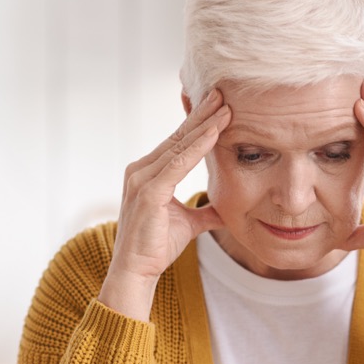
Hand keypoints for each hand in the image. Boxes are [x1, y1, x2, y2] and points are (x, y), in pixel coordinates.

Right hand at [98, 90, 230, 319]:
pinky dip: (198, 146)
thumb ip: (205, 213)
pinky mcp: (149, 191)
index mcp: (148, 173)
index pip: (178, 143)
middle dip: (202, 114)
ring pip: (179, 145)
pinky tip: (215, 131)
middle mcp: (141, 170)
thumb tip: (225, 211)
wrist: (137, 272)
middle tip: (223, 91)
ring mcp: (142, 178)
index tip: (219, 106)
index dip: (199, 124)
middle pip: (178, 137)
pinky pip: (178, 163)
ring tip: (225, 106)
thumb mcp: (188, 224)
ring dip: (204, 124)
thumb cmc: (156, 247)